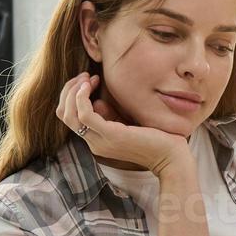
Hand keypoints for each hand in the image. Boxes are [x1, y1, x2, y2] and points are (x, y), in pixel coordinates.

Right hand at [56, 72, 191, 176]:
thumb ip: (110, 115)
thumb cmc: (155, 140)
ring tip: (88, 78)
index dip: (72, 95)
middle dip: (69, 90)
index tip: (88, 81)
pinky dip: (81, 96)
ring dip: (74, 91)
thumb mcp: (127, 124)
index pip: (69, 117)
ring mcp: (100, 140)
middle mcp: (94, 142)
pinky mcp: (110, 135)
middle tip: (85, 76)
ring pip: (69, 114)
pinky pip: (84, 114)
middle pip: (63, 114)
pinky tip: (89, 84)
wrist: (171, 158)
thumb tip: (96, 102)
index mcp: (97, 140)